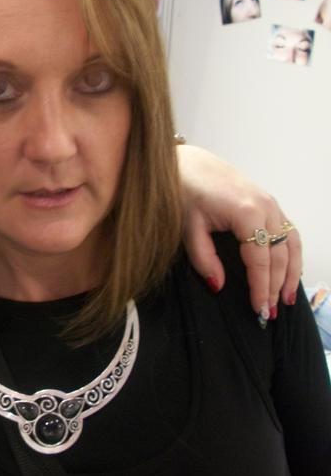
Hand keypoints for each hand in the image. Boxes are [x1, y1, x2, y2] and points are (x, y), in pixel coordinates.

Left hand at [178, 145, 301, 318]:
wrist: (187, 162)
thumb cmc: (184, 190)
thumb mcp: (187, 227)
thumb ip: (203, 258)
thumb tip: (218, 286)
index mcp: (246, 212)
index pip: (259, 259)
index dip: (261, 287)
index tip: (259, 310)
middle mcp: (266, 207)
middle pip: (279, 255)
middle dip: (276, 286)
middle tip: (268, 313)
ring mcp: (271, 203)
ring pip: (290, 244)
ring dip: (290, 273)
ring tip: (285, 299)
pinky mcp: (269, 202)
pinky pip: (288, 232)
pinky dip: (291, 255)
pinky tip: (288, 272)